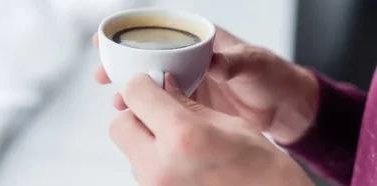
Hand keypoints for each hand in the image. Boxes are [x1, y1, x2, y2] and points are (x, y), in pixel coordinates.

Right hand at [94, 27, 318, 143]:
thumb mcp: (253, 64)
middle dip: (122, 64)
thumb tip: (213, 62)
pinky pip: (163, 103)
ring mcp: (188, 80)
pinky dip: (148, 108)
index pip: (159, 30)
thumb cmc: (273, 76)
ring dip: (132, 89)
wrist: (285, 107)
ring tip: (116, 99)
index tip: (107, 40)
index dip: (130, 33)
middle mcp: (190, 57)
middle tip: (102, 73)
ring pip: (151, 81)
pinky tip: (134, 114)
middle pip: (147, 56)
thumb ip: (232, 62)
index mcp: (201, 39)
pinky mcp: (190, 103)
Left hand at [109, 73, 313, 185]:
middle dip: (135, 112)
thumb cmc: (259, 167)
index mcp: (182, 136)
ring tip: (175, 137)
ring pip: (127, 148)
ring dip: (143, 136)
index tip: (151, 82)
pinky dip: (151, 156)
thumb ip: (185, 103)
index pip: (135, 94)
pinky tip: (178, 156)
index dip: (142, 83)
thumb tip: (162, 83)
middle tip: (159, 111)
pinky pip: (140, 167)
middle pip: (119, 125)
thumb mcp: (227, 123)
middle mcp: (160, 164)